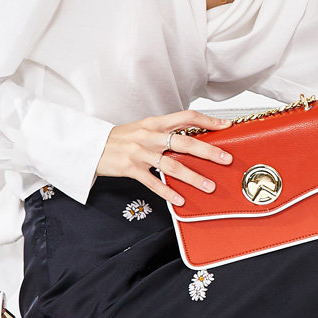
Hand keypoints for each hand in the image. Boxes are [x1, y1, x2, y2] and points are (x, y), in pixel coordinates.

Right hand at [96, 109, 233, 205]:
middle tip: (226, 159)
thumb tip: (191, 142)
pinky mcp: (130, 168)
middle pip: (184, 141)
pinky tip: (179, 200)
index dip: (207, 120)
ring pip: (172, 164)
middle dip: (208, 151)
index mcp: (154, 122)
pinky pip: (153, 182)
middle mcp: (149, 135)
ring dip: (193, 177)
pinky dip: (168, 192)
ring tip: (208, 186)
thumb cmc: (120, 139)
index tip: (226, 126)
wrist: (91, 146)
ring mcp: (140, 152)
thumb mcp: (142, 129)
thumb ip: (164, 133)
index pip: (186, 117)